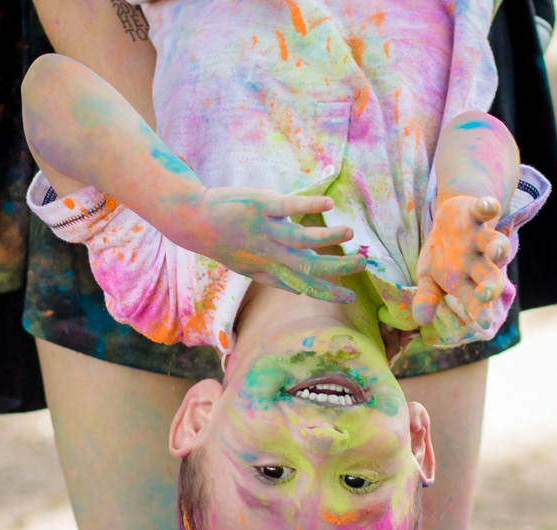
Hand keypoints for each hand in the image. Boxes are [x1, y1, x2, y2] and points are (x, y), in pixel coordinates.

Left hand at [164, 186, 364, 303]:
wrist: (193, 219)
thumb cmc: (223, 242)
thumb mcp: (247, 267)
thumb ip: (275, 277)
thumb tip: (301, 290)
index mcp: (269, 269)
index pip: (303, 284)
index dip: (327, 293)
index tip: (351, 298)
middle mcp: (270, 254)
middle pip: (309, 266)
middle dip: (337, 268)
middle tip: (362, 264)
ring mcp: (266, 230)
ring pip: (301, 238)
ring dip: (328, 236)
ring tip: (350, 232)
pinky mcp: (262, 206)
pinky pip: (288, 207)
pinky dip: (309, 206)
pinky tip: (329, 204)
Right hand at [412, 195, 509, 327]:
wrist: (451, 221)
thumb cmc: (442, 257)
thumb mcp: (428, 277)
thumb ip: (427, 297)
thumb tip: (419, 320)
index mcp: (465, 281)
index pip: (474, 300)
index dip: (480, 310)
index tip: (485, 323)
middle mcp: (477, 261)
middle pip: (489, 275)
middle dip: (490, 284)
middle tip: (486, 293)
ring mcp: (478, 237)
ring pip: (493, 243)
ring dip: (497, 246)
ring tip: (497, 250)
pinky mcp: (476, 213)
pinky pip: (484, 210)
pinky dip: (487, 207)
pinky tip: (488, 207)